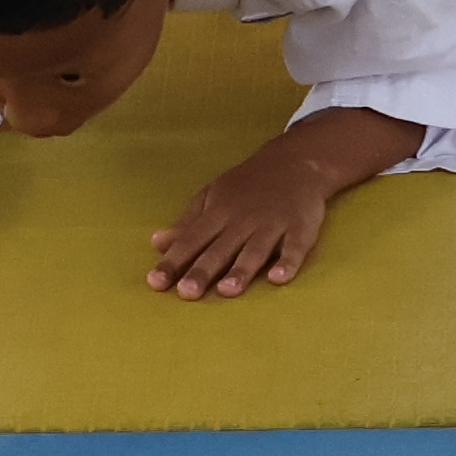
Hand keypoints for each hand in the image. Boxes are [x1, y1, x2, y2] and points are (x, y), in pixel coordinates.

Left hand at [151, 136, 360, 299]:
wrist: (295, 161)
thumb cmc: (247, 185)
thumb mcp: (213, 196)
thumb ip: (188, 223)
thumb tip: (157, 243)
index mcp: (218, 213)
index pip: (191, 240)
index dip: (173, 261)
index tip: (155, 282)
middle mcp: (243, 220)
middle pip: (220, 249)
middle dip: (203, 271)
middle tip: (186, 294)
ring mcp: (272, 224)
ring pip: (255, 250)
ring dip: (241, 270)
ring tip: (227, 291)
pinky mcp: (300, 228)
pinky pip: (294, 247)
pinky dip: (288, 262)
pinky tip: (279, 278)